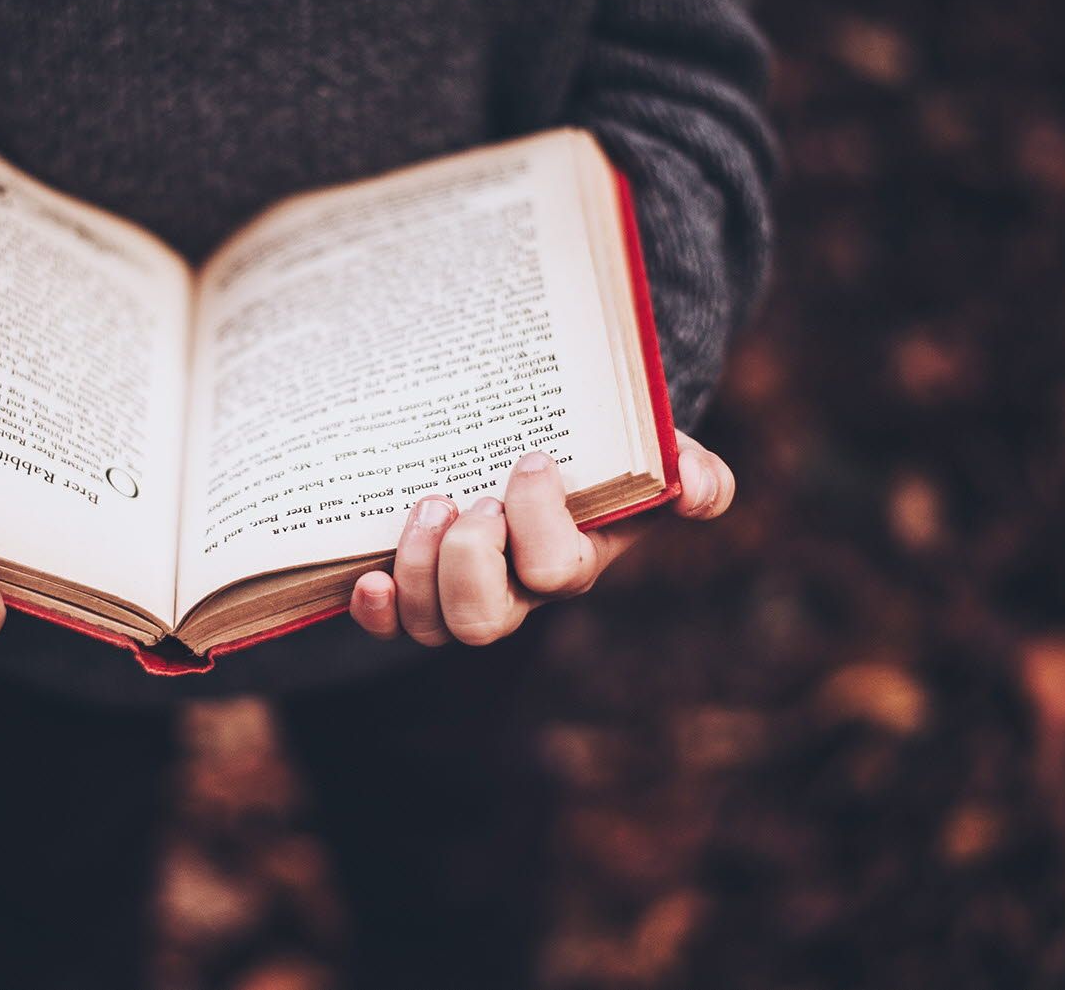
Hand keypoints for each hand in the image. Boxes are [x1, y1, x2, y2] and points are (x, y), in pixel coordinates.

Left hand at [351, 431, 734, 645]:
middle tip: (469, 502)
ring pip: (432, 624)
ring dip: (419, 567)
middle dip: (467, 560)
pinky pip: (392, 624)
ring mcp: (462, 594)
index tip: (532, 458)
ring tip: (428, 505)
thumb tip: (695, 488)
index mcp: (572, 560)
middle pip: (483, 620)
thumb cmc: (602, 451)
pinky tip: (369, 577)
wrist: (550, 440)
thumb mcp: (660, 451)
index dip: (537, 520)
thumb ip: (695, 471)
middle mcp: (517, 592)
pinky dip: (376, 609)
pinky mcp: (417, 585)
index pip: (555, 571)